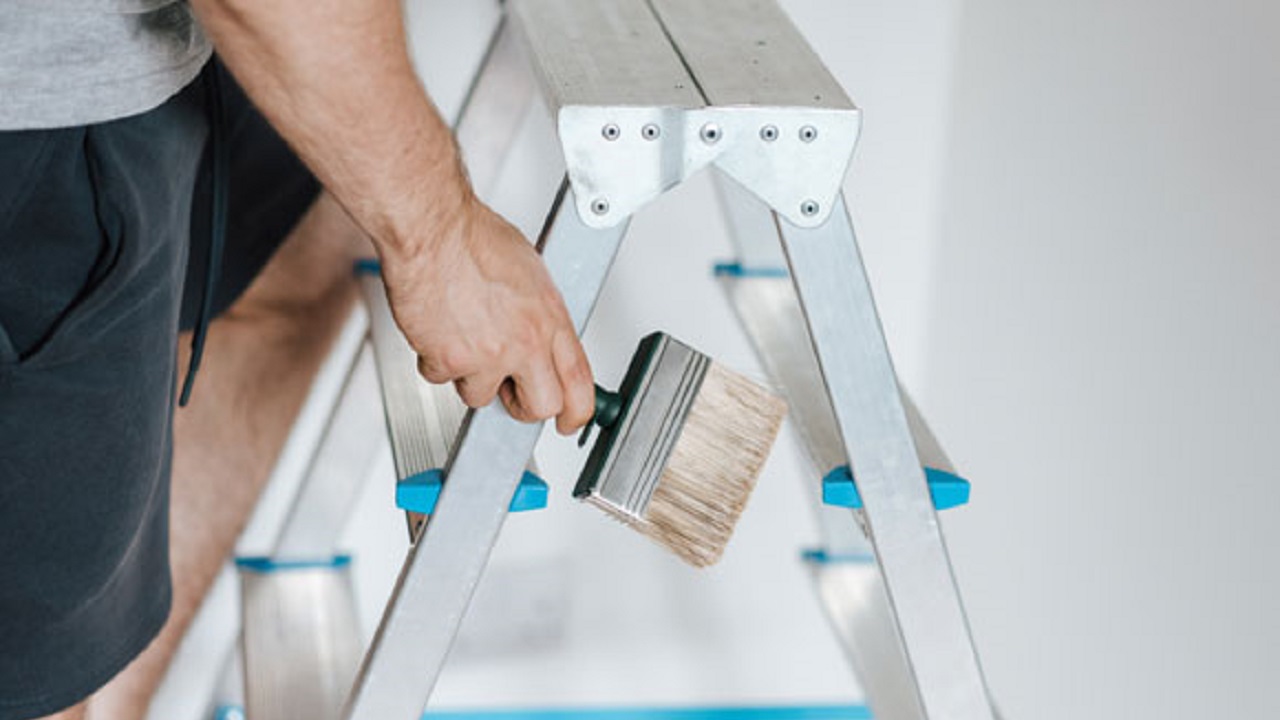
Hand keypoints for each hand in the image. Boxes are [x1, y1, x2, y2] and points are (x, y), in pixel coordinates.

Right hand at [379, 193, 594, 434]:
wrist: (432, 229)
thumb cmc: (473, 238)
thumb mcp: (530, 273)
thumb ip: (539, 314)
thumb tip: (542, 335)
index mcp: (550, 319)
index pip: (580, 382)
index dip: (577, 412)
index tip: (570, 421)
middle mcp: (525, 342)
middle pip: (540, 407)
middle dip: (523, 406)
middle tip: (510, 390)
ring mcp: (488, 354)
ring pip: (481, 396)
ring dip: (470, 375)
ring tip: (462, 335)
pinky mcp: (450, 360)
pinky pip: (442, 378)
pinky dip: (435, 359)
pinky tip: (438, 328)